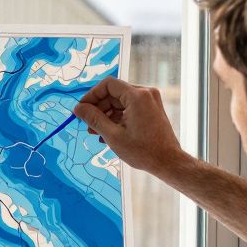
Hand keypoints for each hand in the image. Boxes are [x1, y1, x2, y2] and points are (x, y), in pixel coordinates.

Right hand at [73, 77, 187, 176]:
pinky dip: (117, 118)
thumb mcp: (112, 136)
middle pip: (114, 93)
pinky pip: (129, 108)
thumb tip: (78, 109)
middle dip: (98, 109)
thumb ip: (93, 119)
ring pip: (120, 102)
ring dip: (106, 115)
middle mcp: (145, 93)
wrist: (168, 162)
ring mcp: (150, 101)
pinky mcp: (151, 109)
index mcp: (137, 96)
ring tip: (96, 133)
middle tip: (88, 125)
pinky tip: (109, 134)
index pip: (108, 85)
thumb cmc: (143, 151)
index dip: (92, 95)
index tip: (82, 109)